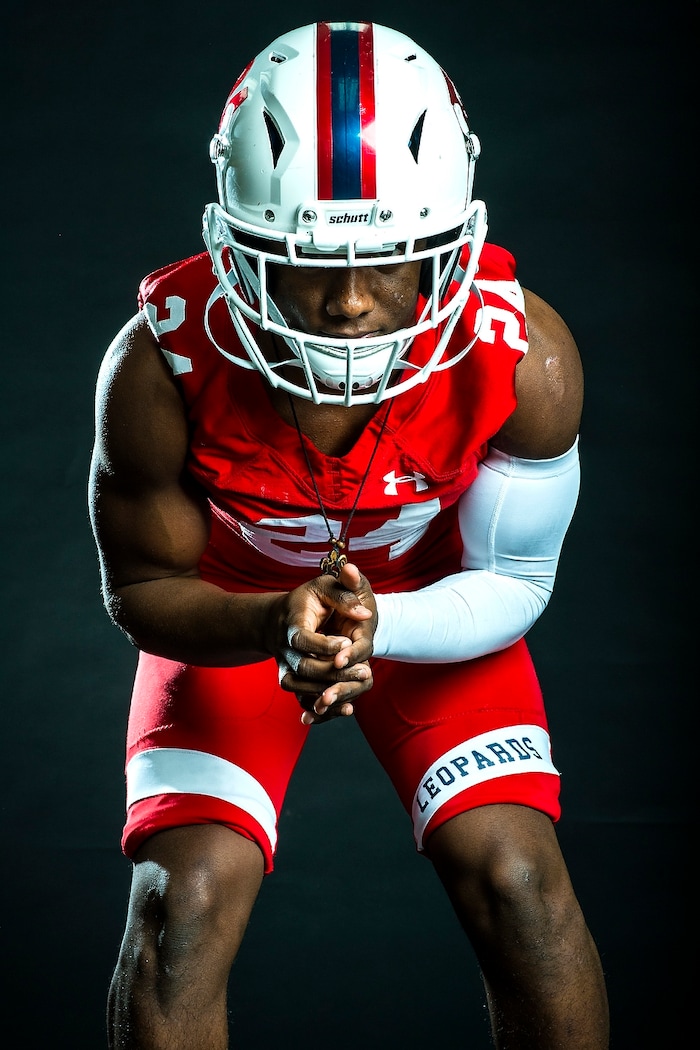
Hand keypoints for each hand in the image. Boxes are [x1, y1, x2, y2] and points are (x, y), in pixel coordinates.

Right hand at [271, 563, 377, 724]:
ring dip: (329, 690)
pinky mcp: (290, 678)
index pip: (303, 640)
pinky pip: (300, 697)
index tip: (347, 642)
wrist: (280, 618)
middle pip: (305, 668)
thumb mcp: (324, 586)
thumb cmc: (307, 599)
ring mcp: (285, 666)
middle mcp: (284, 649)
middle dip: (335, 672)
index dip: (324, 645)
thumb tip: (365, 613)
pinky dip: (319, 704)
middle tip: (365, 670)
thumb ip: (344, 595)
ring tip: (358, 684)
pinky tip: (345, 707)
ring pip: (301, 686)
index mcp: (291, 624)